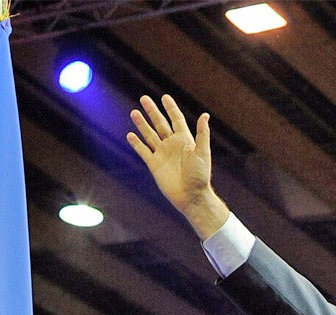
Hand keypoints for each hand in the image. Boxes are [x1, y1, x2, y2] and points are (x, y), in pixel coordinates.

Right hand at [127, 94, 228, 238]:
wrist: (191, 196)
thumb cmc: (200, 176)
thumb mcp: (202, 153)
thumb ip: (202, 134)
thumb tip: (205, 115)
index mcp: (185, 140)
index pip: (176, 120)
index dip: (171, 108)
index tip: (164, 97)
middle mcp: (172, 145)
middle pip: (160, 124)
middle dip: (152, 111)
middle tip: (144, 98)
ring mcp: (162, 154)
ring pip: (149, 135)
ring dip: (142, 124)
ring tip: (134, 112)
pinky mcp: (154, 165)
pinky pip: (143, 151)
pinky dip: (136, 143)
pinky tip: (130, 135)